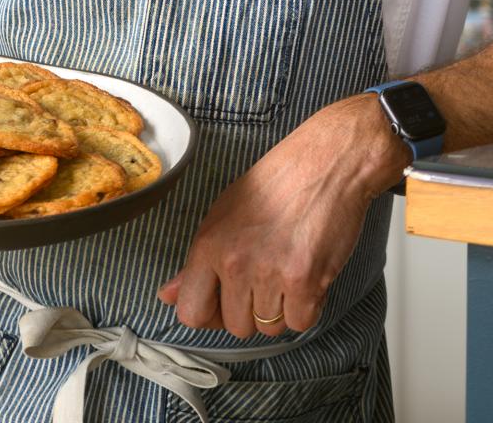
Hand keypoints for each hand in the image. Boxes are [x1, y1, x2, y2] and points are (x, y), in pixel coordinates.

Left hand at [156, 95, 407, 339]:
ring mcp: (270, 274)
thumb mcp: (225, 212)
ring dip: (280, 308)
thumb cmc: (275, 184)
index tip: (223, 302)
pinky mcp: (306, 282)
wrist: (324, 163)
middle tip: (265, 276)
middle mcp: (235, 263)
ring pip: (269, 328)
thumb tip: (168, 295)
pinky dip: (306, 307)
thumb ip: (199, 260)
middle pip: (235, 326)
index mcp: (208, 243)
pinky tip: (307, 275)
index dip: (209, 314)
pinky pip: (300, 323)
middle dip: (250, 310)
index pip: (192, 312)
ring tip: (287, 270)